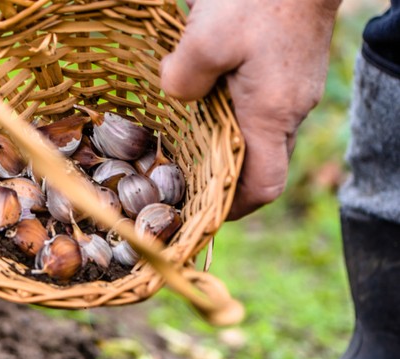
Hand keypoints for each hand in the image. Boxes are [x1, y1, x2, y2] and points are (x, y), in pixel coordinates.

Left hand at [161, 0, 339, 219]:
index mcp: (271, 114)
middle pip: (257, 161)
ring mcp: (293, 88)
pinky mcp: (290, 68)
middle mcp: (290, 108)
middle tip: (175, 173)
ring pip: (256, 129)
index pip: (264, 186)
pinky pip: (259, 102)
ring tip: (179, 132)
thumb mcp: (205, 39)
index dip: (233, 207)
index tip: (200, 209)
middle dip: (218, 173)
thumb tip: (174, 96)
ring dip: (221, 136)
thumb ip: (182, 79)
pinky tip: (200, 90)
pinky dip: (230, 108)